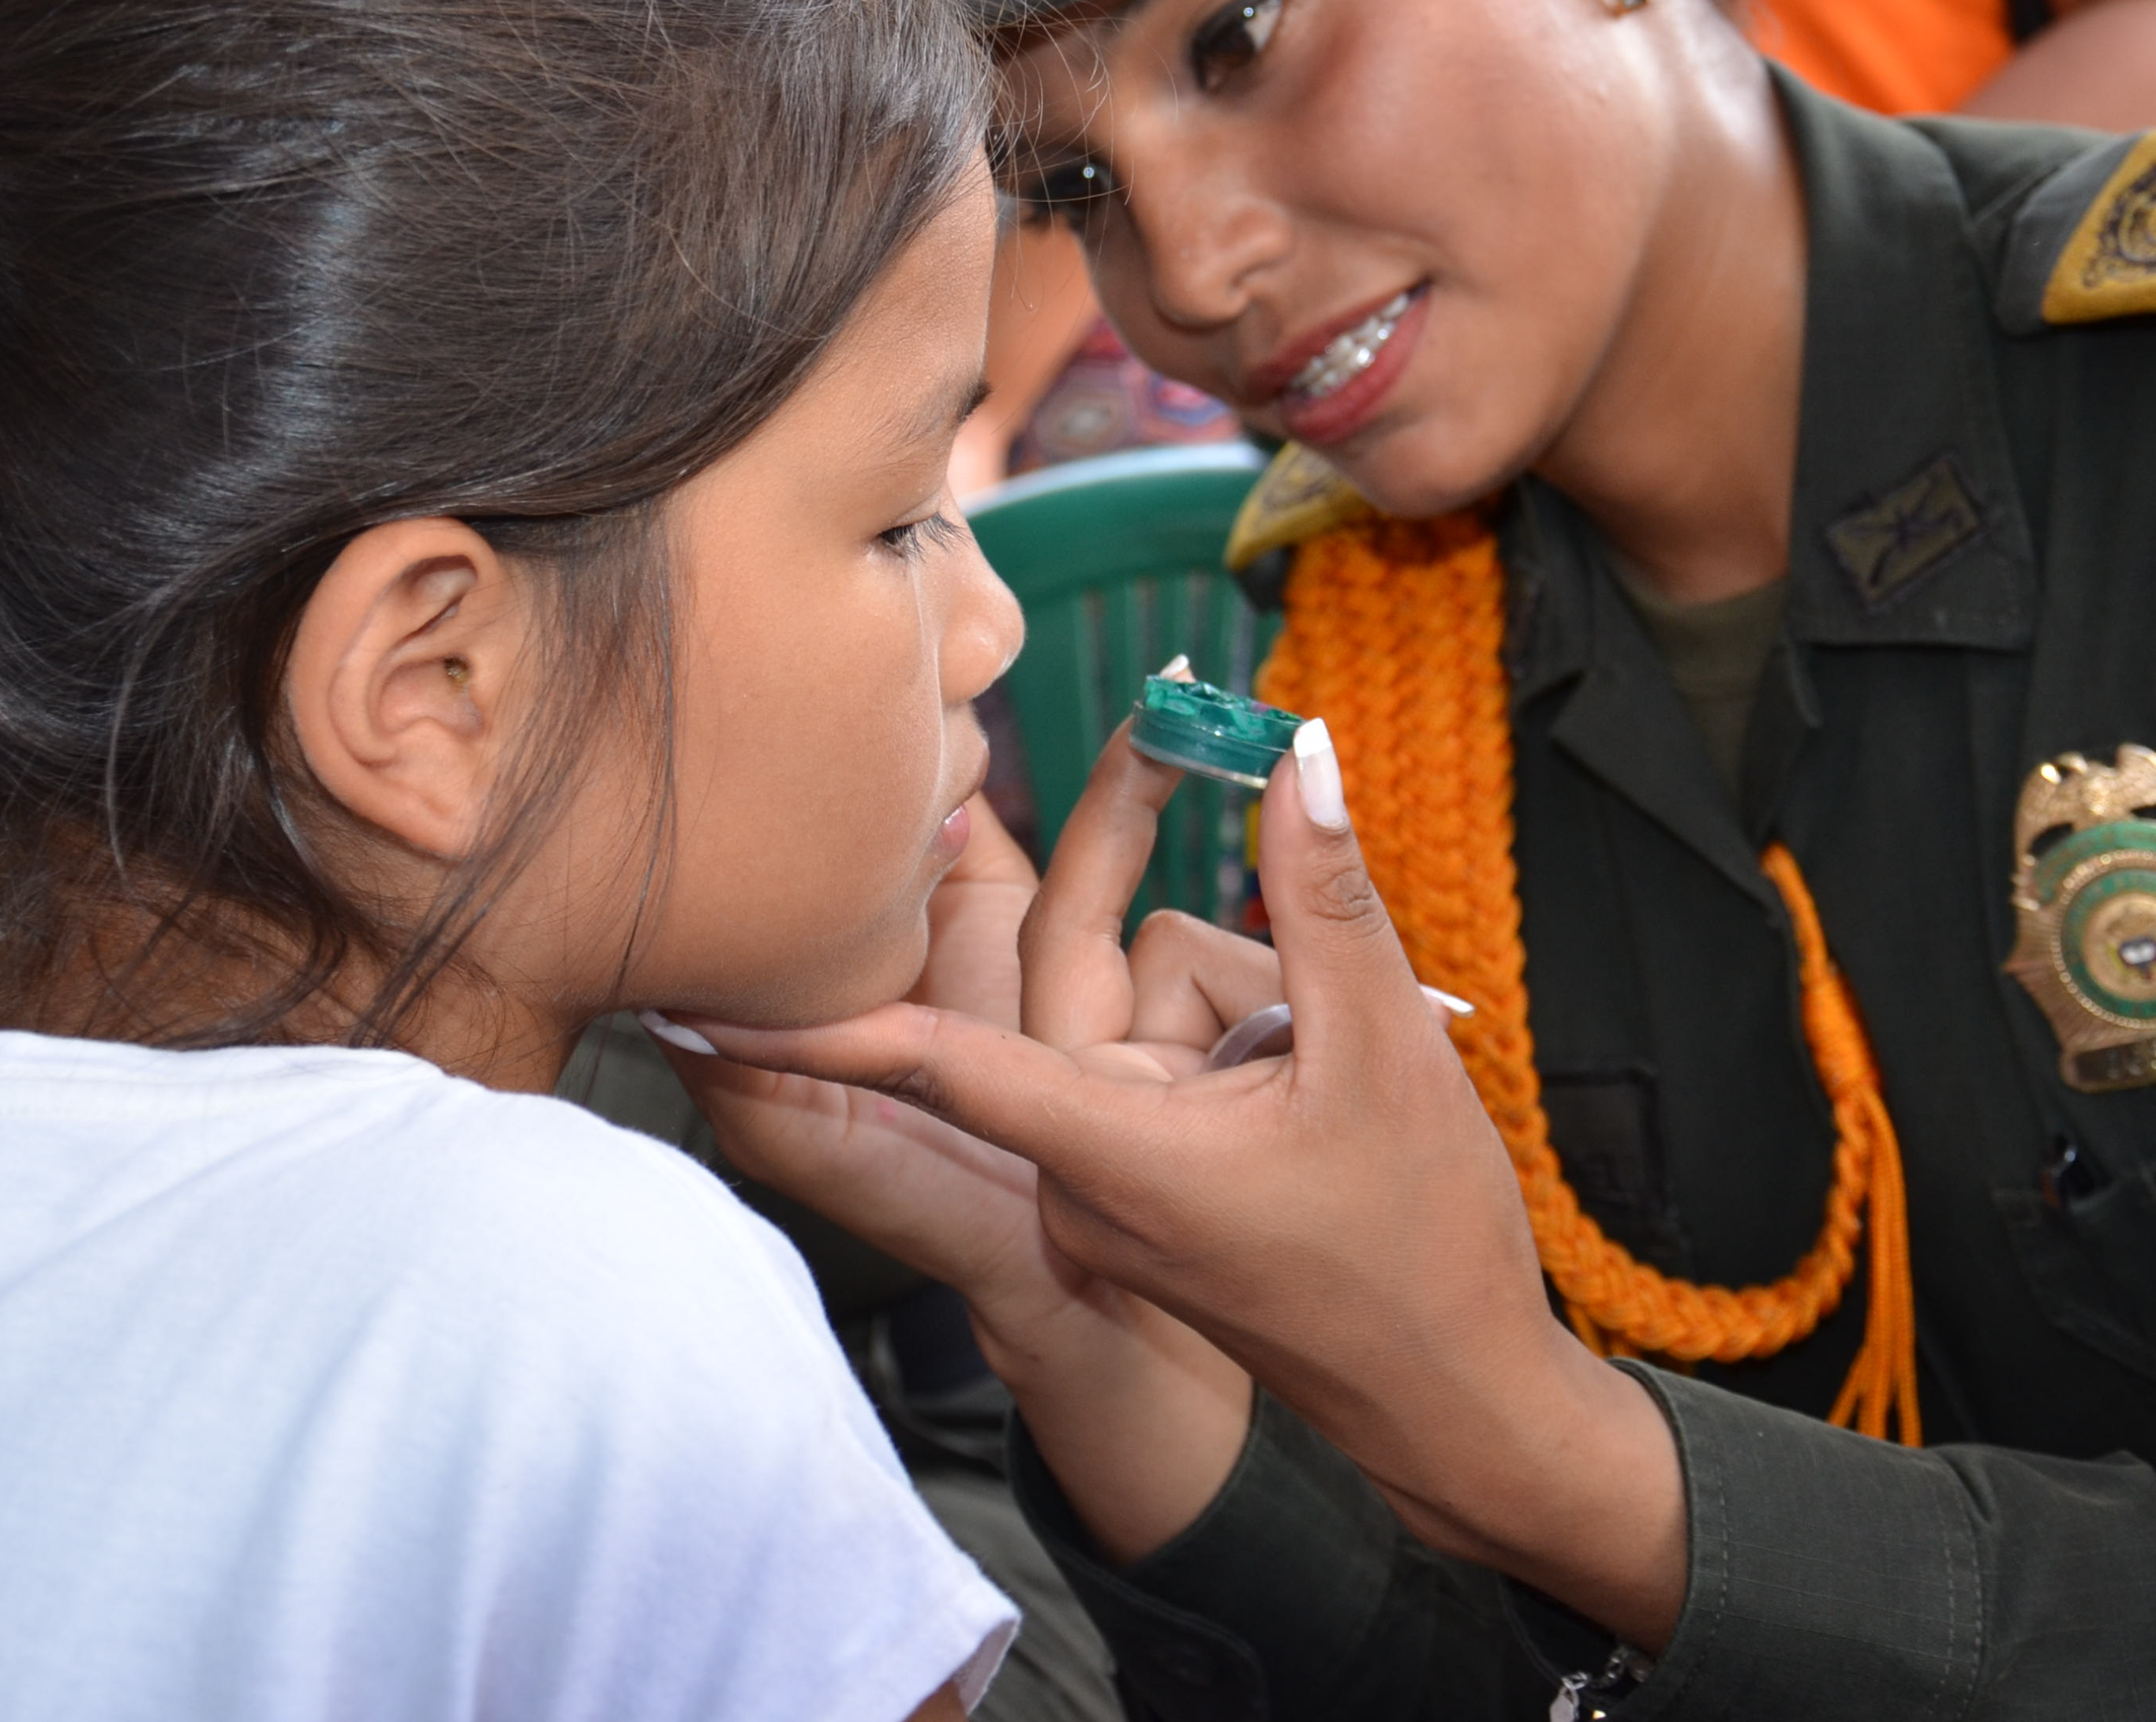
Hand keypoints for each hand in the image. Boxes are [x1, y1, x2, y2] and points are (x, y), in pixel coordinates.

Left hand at [692, 721, 1691, 1645]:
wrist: (1458, 1410)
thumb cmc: (1420, 1252)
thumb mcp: (1384, 1049)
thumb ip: (1321, 895)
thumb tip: (1294, 752)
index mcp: (1111, 1154)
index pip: (936, 1063)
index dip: (817, 1029)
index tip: (696, 1010)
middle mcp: (1084, 1172)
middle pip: (1107, 969)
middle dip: (1189, 915)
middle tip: (1181, 745)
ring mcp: (1112, 1186)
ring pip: (1157, 1004)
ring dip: (1260, 1007)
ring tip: (1359, 1072)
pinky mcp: (1146, 1191)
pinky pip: (1174, 1059)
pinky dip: (1249, 1043)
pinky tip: (1327, 1076)